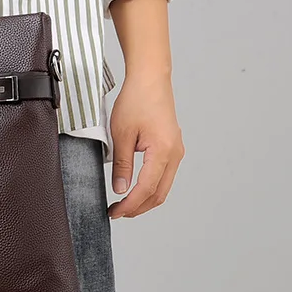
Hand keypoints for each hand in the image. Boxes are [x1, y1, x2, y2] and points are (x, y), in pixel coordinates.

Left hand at [108, 72, 184, 218]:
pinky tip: (135, 188)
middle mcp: (175, 154)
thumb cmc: (136, 100)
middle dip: (138, 207)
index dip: (130, 205)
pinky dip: (150, 186)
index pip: (146, 189)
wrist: (150, 79)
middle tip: (117, 212)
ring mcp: (176, 151)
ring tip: (124, 204)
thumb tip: (121, 190)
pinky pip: (164, 174)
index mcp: (163, 151)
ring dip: (145, 198)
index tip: (115, 212)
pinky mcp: (173, 147)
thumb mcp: (121, 133)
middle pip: (159, 194)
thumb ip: (122, 164)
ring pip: (163, 186)